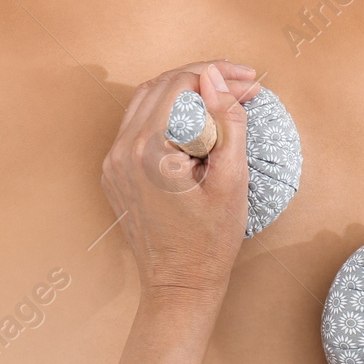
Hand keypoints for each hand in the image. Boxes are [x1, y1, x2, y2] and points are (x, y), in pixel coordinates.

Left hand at [99, 60, 260, 300]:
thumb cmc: (209, 242)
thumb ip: (227, 122)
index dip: (219, 76)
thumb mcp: (232, 180)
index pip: (180, 84)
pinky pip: (138, 126)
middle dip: (204, 79)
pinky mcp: (114, 172)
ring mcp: (112, 162)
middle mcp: (121, 151)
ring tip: (223, 97)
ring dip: (184, 93)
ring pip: (146, 102)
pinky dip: (167, 115)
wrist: (179, 286)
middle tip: (243, 85)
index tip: (251, 83)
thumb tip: (215, 77)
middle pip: (161, 86)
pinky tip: (197, 122)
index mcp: (148, 151)